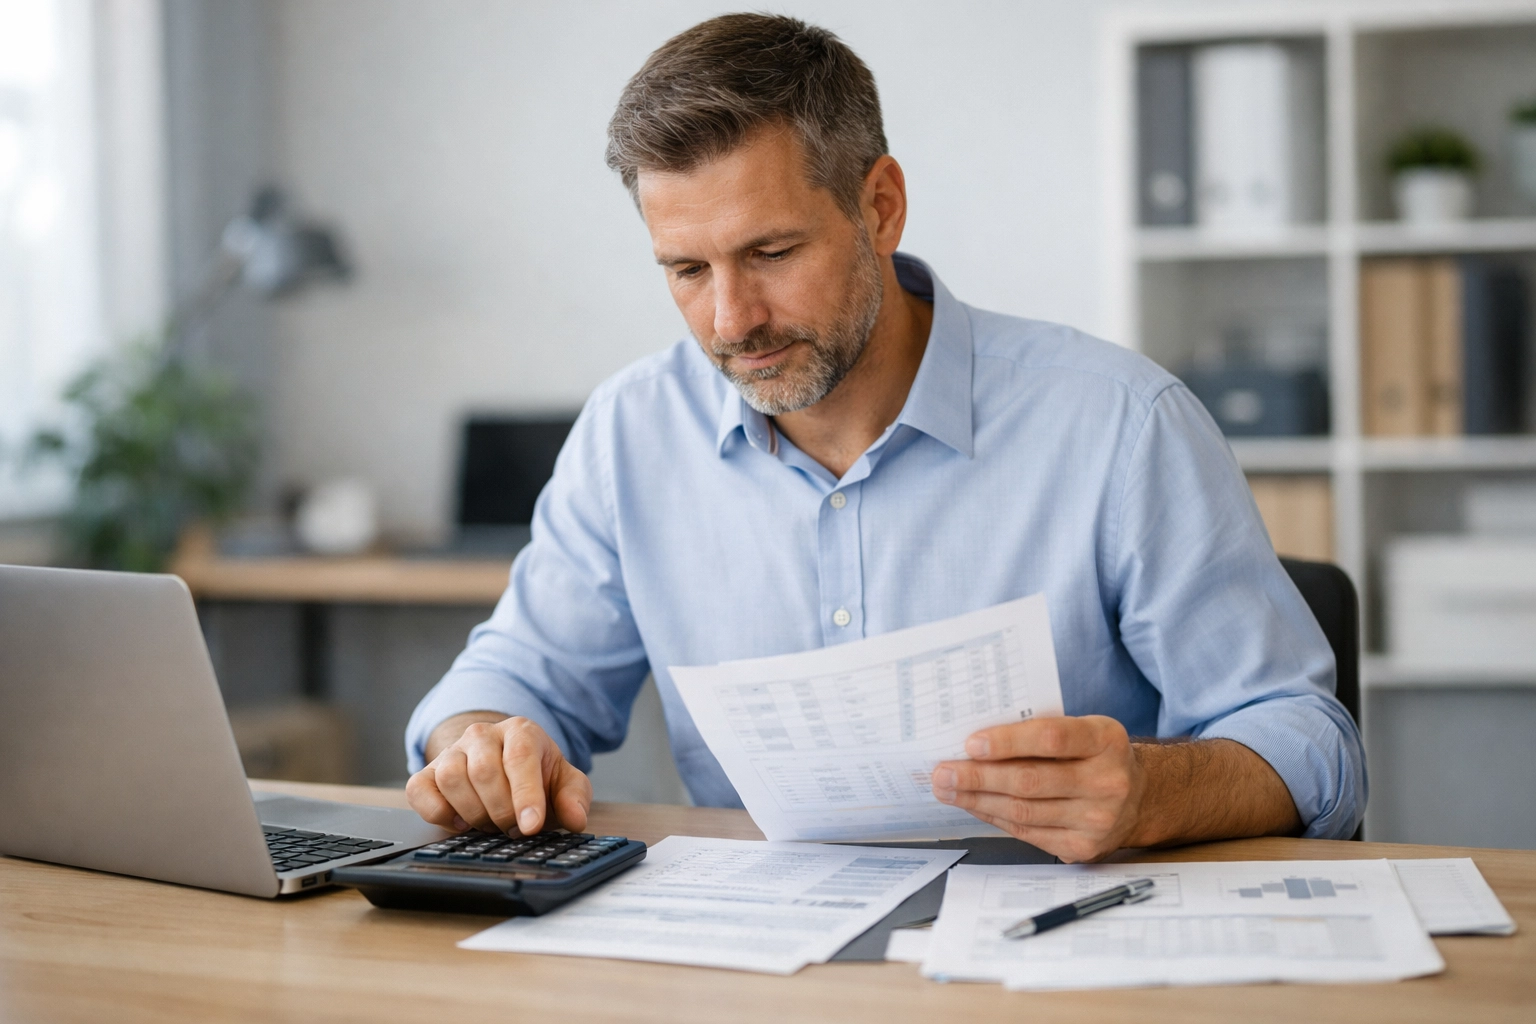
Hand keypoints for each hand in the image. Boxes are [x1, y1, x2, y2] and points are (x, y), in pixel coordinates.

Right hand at [406, 714, 591, 834]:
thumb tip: (575, 818)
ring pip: (452, 778)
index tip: (530, 826)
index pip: (519, 758)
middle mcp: (482, 735)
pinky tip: (461, 822)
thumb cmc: (534, 776)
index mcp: (520, 731)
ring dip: (474, 812)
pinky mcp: (426, 773)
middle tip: (514, 828)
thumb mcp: (563, 782)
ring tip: (491, 823)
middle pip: (484, 771)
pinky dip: (439, 813)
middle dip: (502, 810)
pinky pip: (420, 791)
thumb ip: (574, 797)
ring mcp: (451, 752)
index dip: (525, 795)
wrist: (501, 768)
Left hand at [931, 715, 1144, 862]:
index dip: (1008, 741)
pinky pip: (1027, 832)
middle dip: (979, 777)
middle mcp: (1106, 782)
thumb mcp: (1082, 730)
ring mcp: (1097, 819)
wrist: (1137, 797)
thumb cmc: (1095, 755)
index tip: (970, 744)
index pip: (1051, 738)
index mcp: (1105, 740)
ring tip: (948, 789)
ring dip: (978, 800)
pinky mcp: (1083, 847)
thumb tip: (976, 742)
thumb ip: (1040, 731)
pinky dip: (994, 818)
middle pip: (1031, 781)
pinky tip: (974, 805)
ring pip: (1024, 811)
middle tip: (943, 772)